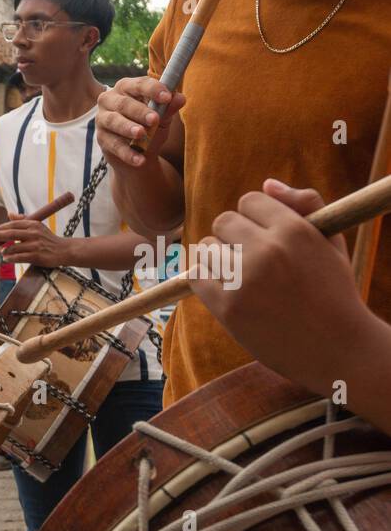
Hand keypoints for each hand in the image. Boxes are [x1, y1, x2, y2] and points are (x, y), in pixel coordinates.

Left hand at [0, 218, 75, 266]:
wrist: (64, 250)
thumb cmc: (48, 239)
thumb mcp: (38, 226)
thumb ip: (23, 220)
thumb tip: (9, 214)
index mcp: (34, 225)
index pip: (14, 224)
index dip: (2, 227)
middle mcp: (34, 234)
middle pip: (11, 234)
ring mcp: (35, 245)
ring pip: (14, 247)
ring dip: (4, 250)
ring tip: (1, 252)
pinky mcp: (36, 256)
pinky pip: (18, 257)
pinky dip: (10, 258)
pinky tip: (6, 258)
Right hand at [96, 76, 186, 168]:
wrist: (141, 152)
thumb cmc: (151, 126)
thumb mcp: (163, 117)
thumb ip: (169, 108)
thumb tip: (180, 98)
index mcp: (127, 87)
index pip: (139, 84)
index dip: (153, 90)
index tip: (167, 98)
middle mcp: (110, 99)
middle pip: (124, 103)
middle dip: (140, 111)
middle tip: (155, 119)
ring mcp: (102, 119)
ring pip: (113, 121)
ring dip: (128, 128)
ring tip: (141, 135)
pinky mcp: (101, 138)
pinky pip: (113, 145)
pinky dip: (127, 153)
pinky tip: (140, 159)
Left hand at [196, 180, 362, 399]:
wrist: (335, 347)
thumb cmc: (333, 291)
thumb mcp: (331, 241)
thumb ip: (304, 204)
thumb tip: (266, 184)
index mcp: (294, 230)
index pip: (250, 200)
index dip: (255, 217)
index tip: (264, 235)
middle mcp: (266, 250)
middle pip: (222, 222)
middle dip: (233, 236)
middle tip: (249, 256)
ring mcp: (243, 279)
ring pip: (205, 248)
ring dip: (217, 258)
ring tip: (239, 275)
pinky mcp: (226, 307)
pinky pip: (195, 277)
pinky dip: (205, 280)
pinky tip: (225, 288)